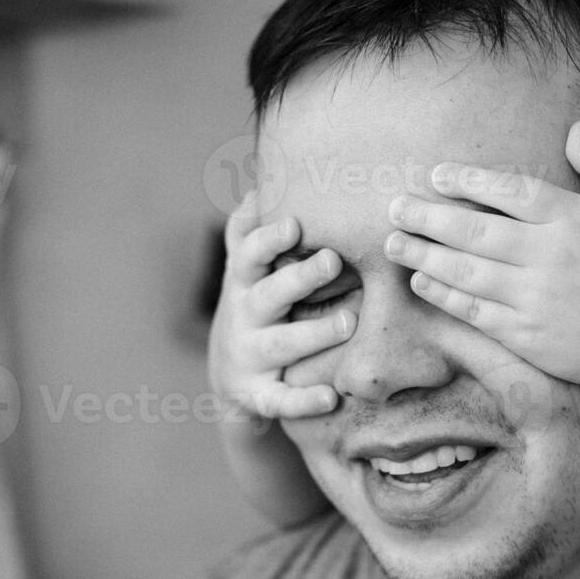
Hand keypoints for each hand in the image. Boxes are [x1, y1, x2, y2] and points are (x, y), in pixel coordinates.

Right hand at [208, 194, 355, 419]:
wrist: (230, 377)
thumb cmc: (255, 306)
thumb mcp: (246, 269)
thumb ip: (251, 228)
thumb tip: (262, 177)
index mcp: (245, 280)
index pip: (250, 254)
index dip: (269, 239)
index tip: (294, 223)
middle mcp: (244, 316)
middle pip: (268, 295)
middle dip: (299, 278)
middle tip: (332, 261)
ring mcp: (250, 357)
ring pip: (280, 345)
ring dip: (313, 333)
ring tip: (349, 323)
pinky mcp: (257, 395)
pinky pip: (280, 401)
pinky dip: (303, 401)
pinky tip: (331, 397)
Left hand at [384, 122, 579, 393]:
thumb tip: (576, 128)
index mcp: (575, 219)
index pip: (511, 190)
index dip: (469, 181)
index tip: (436, 175)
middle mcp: (551, 256)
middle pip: (476, 229)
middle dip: (428, 217)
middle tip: (395, 207)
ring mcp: (537, 298)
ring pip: (467, 272)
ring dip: (424, 255)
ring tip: (394, 243)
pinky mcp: (528, 336)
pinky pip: (475, 311)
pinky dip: (444, 295)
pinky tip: (421, 281)